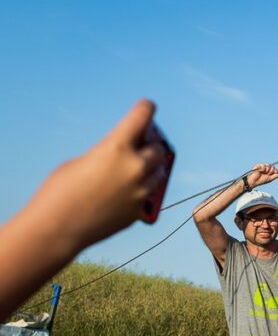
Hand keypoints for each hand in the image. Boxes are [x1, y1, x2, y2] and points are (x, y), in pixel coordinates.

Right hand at [32, 99, 166, 248]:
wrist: (58, 228)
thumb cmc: (61, 190)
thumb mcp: (83, 160)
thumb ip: (109, 152)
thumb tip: (124, 153)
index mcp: (117, 146)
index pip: (143, 116)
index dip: (145, 109)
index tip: (146, 107)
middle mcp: (135, 166)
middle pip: (158, 147)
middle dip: (151, 141)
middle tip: (146, 139)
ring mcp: (141, 191)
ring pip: (159, 171)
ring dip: (153, 165)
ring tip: (144, 162)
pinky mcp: (140, 210)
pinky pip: (150, 194)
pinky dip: (144, 188)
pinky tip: (135, 186)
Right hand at [247, 163, 277, 188]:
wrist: (254, 181)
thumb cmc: (261, 181)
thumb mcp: (270, 179)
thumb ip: (276, 176)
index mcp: (269, 171)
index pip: (274, 168)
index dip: (275, 171)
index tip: (273, 174)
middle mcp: (266, 168)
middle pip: (272, 166)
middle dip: (271, 171)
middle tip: (267, 174)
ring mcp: (262, 166)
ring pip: (268, 165)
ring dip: (267, 170)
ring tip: (263, 173)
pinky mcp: (258, 165)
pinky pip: (263, 165)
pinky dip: (262, 169)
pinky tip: (260, 171)